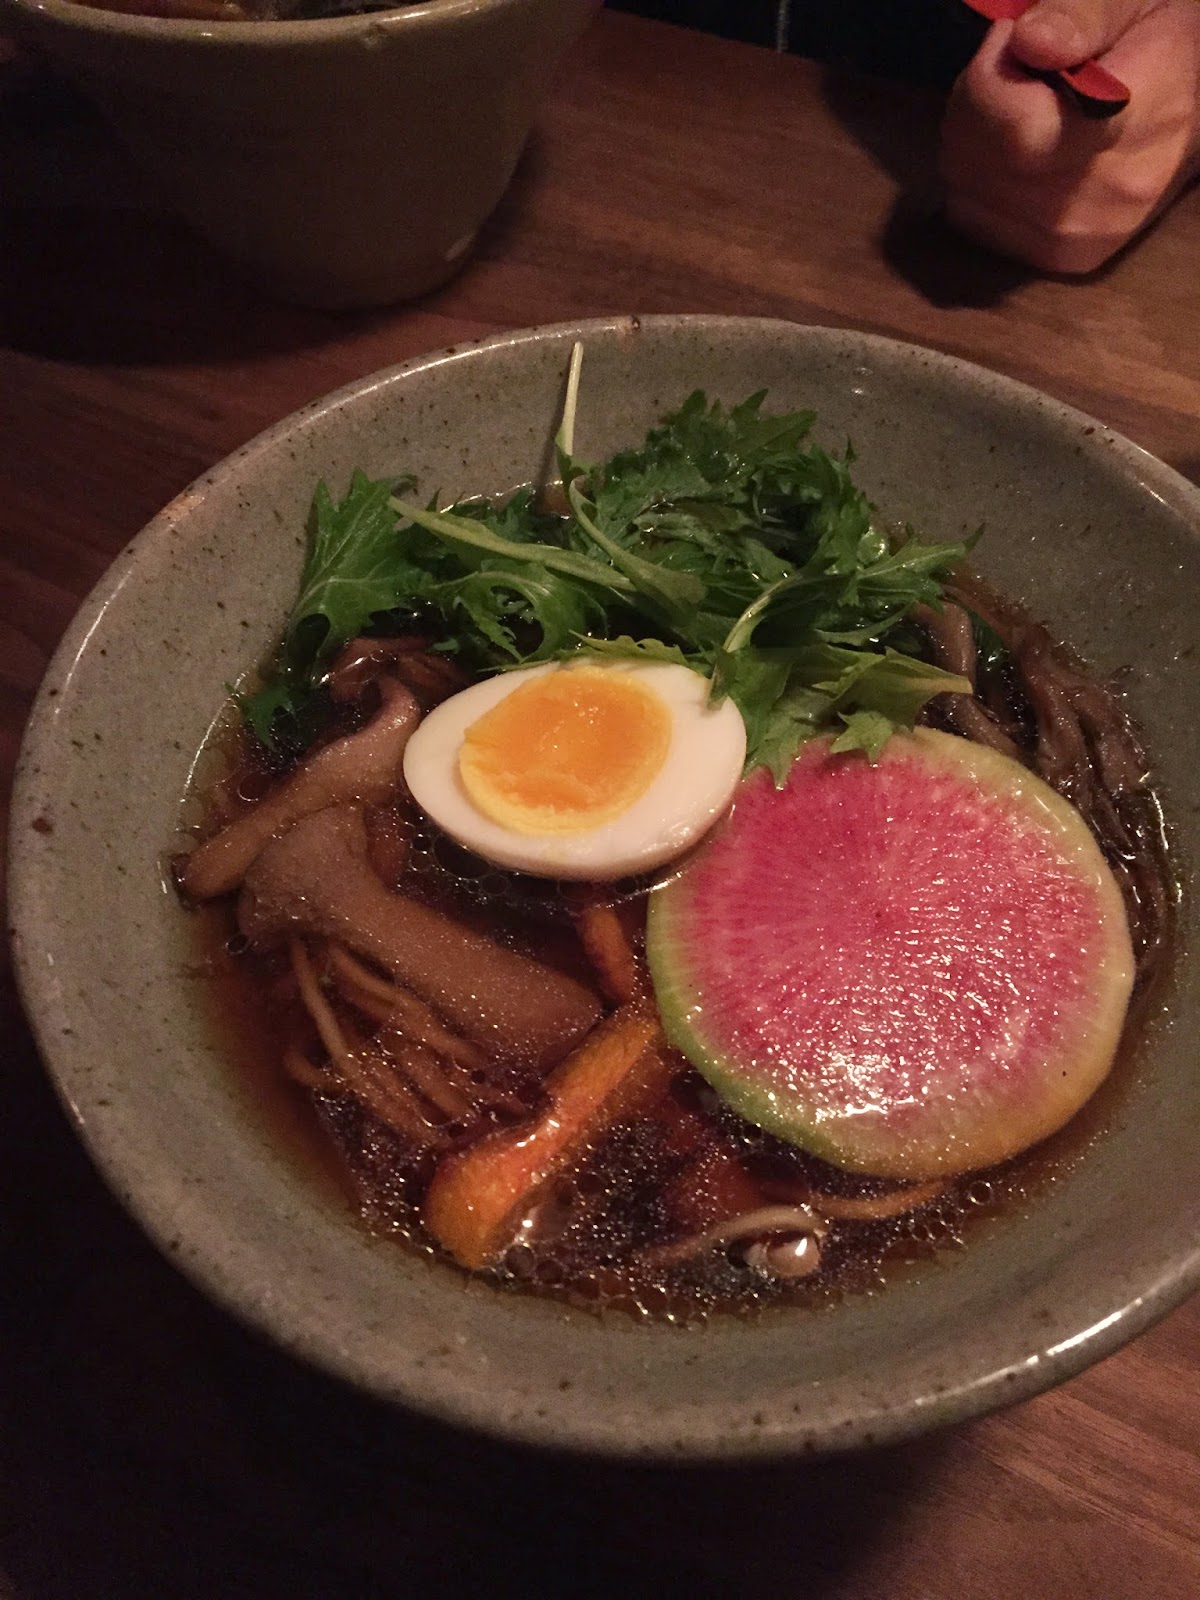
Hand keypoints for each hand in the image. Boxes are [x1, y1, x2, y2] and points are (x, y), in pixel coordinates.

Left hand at [940, 0, 1199, 273]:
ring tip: (1019, 111)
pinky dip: (977, 181)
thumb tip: (1030, 42)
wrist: (1196, 119)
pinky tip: (1015, 154)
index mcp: (1136, 123)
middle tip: (1017, 72)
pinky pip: (972, 218)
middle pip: (983, 160)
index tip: (1017, 42)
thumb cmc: (1159, 49)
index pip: (1022, 132)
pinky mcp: (1059, 259)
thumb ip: (1079, 16)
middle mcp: (1107, 196)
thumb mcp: (1131, 4)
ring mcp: (1080, 238)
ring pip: (967, 189)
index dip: (993, 79)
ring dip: (971, 142)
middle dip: (976, 104)